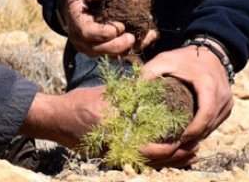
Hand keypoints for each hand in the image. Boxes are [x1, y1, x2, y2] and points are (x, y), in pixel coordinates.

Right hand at [21, 88, 197, 168]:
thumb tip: (151, 86)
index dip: (173, 148)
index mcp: (117, 135)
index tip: (188, 141)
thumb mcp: (103, 95)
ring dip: (167, 161)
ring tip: (187, 155)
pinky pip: (135, 161)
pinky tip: (163, 155)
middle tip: (195, 151)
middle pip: (152, 160)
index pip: (151, 148)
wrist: (54, 119)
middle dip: (175, 158)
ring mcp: (111, 156)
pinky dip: (152, 159)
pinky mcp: (109, 157)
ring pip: (145, 163)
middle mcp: (116, 150)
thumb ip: (126, 94)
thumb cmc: (77, 104)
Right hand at [56, 0, 157, 56]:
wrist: (76, 4)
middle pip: (99, 48)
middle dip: (117, 45)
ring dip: (128, 48)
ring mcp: (91, 46)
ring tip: (144, 36)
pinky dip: (135, 47)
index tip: (119, 25)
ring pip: (110, 54)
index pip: (87, 32)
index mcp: (75, 21)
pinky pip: (118, 53)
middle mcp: (81, 38)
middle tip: (132, 36)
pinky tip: (148, 36)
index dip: (103, 32)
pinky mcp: (103, 49)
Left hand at [142, 43, 233, 148]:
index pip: (205, 113)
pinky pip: (215, 124)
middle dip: (192, 138)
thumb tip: (130, 92)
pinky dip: (202, 131)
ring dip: (197, 137)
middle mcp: (223, 96)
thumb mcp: (163, 60)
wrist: (210, 52)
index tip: (179, 139)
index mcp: (209, 85)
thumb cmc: (184, 58)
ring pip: (213, 127)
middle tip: (174, 146)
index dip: (193, 130)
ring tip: (178, 143)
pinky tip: (187, 135)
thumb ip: (147, 73)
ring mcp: (227, 103)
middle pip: (209, 125)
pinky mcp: (227, 108)